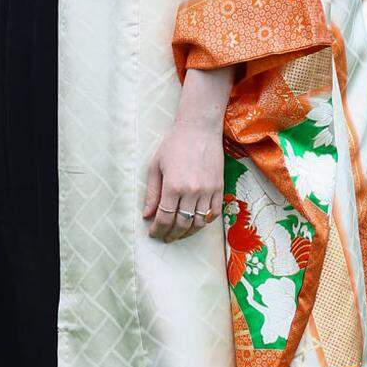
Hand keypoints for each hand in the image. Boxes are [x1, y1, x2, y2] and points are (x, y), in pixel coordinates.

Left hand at [142, 117, 223, 243]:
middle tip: (165, 237)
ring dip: (188, 232)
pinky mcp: (220, 188)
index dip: (158, 230)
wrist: (199, 129)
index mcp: (173, 186)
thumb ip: (152, 193)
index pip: (164, 218)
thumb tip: (147, 216)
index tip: (153, 234)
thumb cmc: (174, 145)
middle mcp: (191, 191)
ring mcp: (208, 190)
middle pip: (181, 224)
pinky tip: (196, 222)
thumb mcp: (155, 166)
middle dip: (171, 234)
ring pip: (199, 222)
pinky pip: (214, 213)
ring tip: (179, 233)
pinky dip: (205, 221)